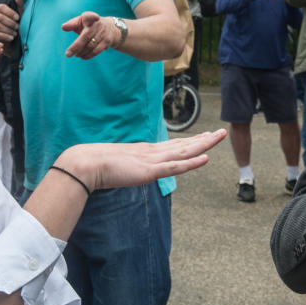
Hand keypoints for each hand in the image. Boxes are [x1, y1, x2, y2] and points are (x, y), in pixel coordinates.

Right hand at [0, 0, 22, 43]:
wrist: (9, 40)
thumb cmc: (14, 25)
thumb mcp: (18, 15)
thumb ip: (19, 5)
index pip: (1, 7)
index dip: (10, 12)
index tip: (18, 18)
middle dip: (10, 23)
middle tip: (18, 28)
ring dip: (8, 30)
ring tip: (15, 34)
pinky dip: (3, 36)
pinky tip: (10, 38)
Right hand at [57, 129, 227, 191]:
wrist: (85, 163)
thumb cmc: (96, 165)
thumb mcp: (117, 165)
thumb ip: (126, 166)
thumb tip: (126, 169)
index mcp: (145, 152)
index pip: (173, 146)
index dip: (190, 141)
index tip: (204, 136)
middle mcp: (152, 153)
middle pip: (183, 145)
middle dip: (203, 139)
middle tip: (219, 132)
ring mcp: (152, 161)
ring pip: (184, 152)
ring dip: (204, 145)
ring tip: (219, 136)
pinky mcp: (149, 171)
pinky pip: (175, 167)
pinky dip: (191, 163)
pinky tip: (205, 158)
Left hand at [61, 11, 118, 58]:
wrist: (111, 28)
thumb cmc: (90, 25)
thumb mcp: (82, 21)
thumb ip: (72, 24)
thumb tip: (63, 27)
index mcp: (89, 18)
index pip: (91, 16)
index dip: (93, 17)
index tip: (95, 17)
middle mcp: (97, 25)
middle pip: (86, 37)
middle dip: (76, 46)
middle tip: (67, 54)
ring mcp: (103, 34)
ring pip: (90, 46)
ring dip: (81, 52)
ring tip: (75, 54)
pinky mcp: (107, 42)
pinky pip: (96, 51)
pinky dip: (87, 55)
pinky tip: (82, 56)